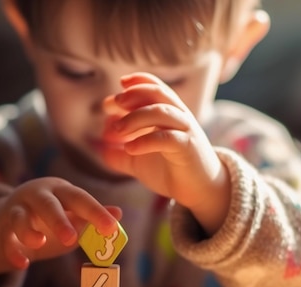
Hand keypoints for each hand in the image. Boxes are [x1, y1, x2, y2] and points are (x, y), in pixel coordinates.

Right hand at [0, 177, 121, 277]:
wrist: (13, 215)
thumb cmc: (53, 215)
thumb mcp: (72, 213)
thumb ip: (91, 216)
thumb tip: (118, 213)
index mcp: (60, 190)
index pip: (79, 198)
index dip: (95, 212)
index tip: (110, 227)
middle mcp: (37, 195)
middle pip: (47, 204)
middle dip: (58, 220)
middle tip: (71, 238)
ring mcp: (17, 209)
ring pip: (20, 218)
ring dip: (29, 231)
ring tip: (39, 244)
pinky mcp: (3, 226)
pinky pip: (6, 238)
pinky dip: (12, 251)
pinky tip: (22, 264)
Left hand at [102, 72, 229, 234]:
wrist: (200, 190)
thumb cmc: (171, 170)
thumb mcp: (139, 161)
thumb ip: (120, 154)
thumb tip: (100, 149)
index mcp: (169, 113)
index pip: (155, 87)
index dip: (137, 82)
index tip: (117, 88)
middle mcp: (179, 117)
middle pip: (158, 93)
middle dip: (133, 94)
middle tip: (111, 104)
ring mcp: (185, 131)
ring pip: (162, 112)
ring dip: (135, 117)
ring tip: (116, 130)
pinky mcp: (188, 148)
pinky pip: (167, 138)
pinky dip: (145, 140)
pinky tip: (129, 148)